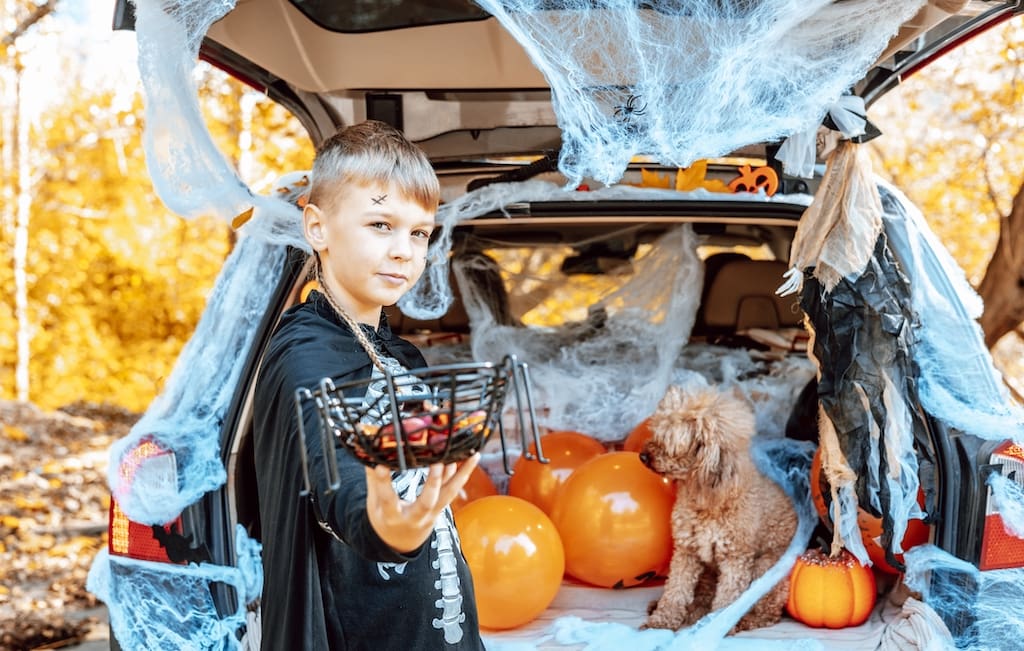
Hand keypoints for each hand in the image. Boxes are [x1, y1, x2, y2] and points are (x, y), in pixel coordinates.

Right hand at [365, 453, 480, 553]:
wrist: (401, 543)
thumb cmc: (385, 520)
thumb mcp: (373, 504)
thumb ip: (373, 479)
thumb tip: (368, 452)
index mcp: (392, 517)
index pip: (387, 500)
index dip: (383, 482)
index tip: (380, 465)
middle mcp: (415, 516)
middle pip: (426, 501)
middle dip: (433, 482)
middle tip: (437, 461)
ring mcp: (432, 513)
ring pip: (448, 494)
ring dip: (461, 474)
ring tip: (472, 455)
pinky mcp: (442, 506)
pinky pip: (453, 488)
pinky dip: (462, 472)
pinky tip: (472, 457)